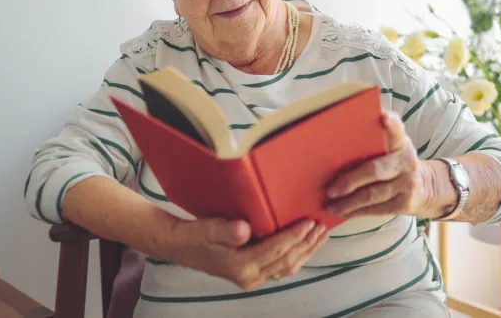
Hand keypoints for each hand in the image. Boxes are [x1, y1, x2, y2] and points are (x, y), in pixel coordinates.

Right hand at [160, 217, 327, 289]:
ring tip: (320, 235)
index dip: (295, 236)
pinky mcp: (252, 274)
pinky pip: (280, 268)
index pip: (276, 250)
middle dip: (306, 244)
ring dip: (306, 251)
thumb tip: (245, 229)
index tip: (309, 221)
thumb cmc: (195, 234)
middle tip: (322, 227)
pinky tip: (305, 244)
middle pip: (287, 261)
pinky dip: (296, 256)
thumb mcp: (208, 228)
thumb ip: (227, 229)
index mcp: (241, 266)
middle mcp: (249, 276)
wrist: (179, 245)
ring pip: (287, 267)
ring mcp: (251, 278)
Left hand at [324, 111, 439, 217]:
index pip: (397, 131)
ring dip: (348, 202)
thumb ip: (379, 137)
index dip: (391, 125)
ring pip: (372, 195)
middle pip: (375, 170)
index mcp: (401, 143)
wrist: (426, 186)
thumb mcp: (395, 146)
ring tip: (330, 205)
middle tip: (330, 189)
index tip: (383, 117)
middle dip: (350, 181)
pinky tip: (342, 212)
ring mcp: (407, 185)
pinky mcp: (404, 204)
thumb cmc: (397, 162)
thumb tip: (344, 129)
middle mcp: (407, 162)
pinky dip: (356, 211)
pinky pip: (376, 209)